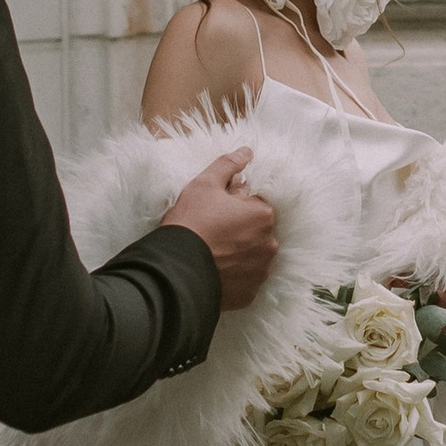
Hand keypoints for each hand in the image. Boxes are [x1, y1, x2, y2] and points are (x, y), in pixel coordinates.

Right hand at [164, 148, 277, 310]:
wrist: (175, 268)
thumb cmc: (190, 222)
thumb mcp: (204, 184)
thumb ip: (228, 165)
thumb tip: (247, 152)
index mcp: (263, 215)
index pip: (256, 205)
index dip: (236, 206)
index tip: (217, 212)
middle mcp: (270, 244)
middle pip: (258, 231)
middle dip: (240, 230)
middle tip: (213, 232)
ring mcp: (261, 272)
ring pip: (253, 256)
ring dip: (239, 253)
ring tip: (213, 253)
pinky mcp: (250, 294)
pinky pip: (246, 280)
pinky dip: (234, 276)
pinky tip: (215, 270)